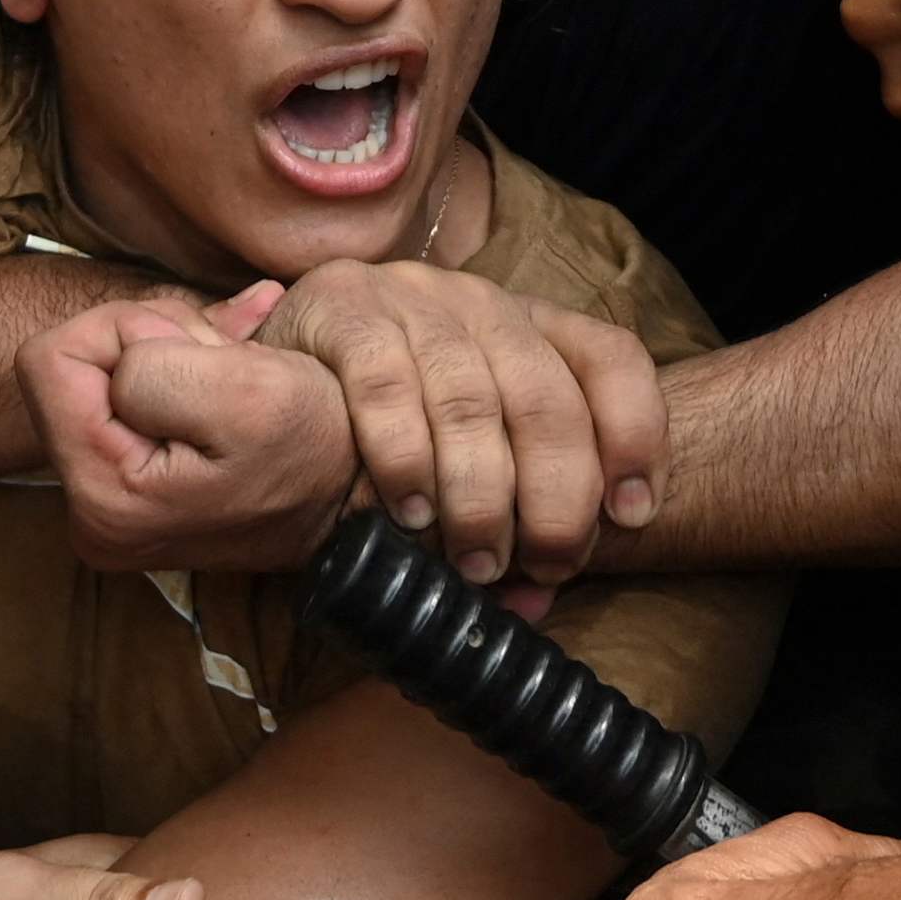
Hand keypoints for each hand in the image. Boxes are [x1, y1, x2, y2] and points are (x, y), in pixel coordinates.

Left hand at [26, 289, 356, 570]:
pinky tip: (222, 380)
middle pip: (68, 368)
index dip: (126, 333)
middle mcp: (88, 516)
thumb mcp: (246, 389)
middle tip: (219, 370)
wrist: (360, 493)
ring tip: (227, 379)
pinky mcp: (124, 492)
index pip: (49, 359)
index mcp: (103, 496)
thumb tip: (117, 361)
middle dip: (146, 345)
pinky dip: (173, 375)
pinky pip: (121, 399)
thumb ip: (150, 364)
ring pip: (98, 376)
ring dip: (167, 356)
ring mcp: (105, 506)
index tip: (196, 359)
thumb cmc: (316, 443)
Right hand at [256, 256, 661, 585]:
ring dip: (479, 493)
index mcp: (528, 327)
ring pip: (471, 398)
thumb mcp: (462, 464)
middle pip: (548, 395)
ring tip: (474, 559)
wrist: (263, 375)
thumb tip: (541, 602)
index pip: (612, 358)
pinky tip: (407, 511)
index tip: (630, 517)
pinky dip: (403, 456)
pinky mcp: (340, 305)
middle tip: (543, 563)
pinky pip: (384, 383)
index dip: (637, 436)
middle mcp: (481, 302)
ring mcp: (411, 297)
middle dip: (556, 495)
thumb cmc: (379, 436)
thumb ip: (506, 523)